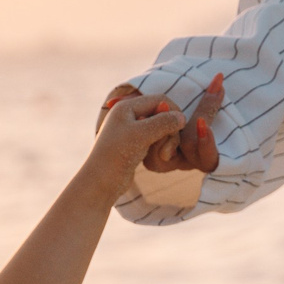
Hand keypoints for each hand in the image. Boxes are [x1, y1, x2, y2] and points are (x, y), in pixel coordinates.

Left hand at [101, 74, 221, 174]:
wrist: (100, 183)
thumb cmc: (117, 155)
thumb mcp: (142, 134)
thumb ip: (164, 122)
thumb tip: (182, 117)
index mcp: (126, 106)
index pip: (160, 99)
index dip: (173, 111)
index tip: (180, 128)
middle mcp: (129, 115)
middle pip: (162, 114)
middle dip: (170, 131)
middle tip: (167, 152)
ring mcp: (132, 131)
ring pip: (161, 129)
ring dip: (166, 142)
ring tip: (163, 158)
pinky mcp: (135, 145)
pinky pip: (156, 141)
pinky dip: (160, 148)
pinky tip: (159, 159)